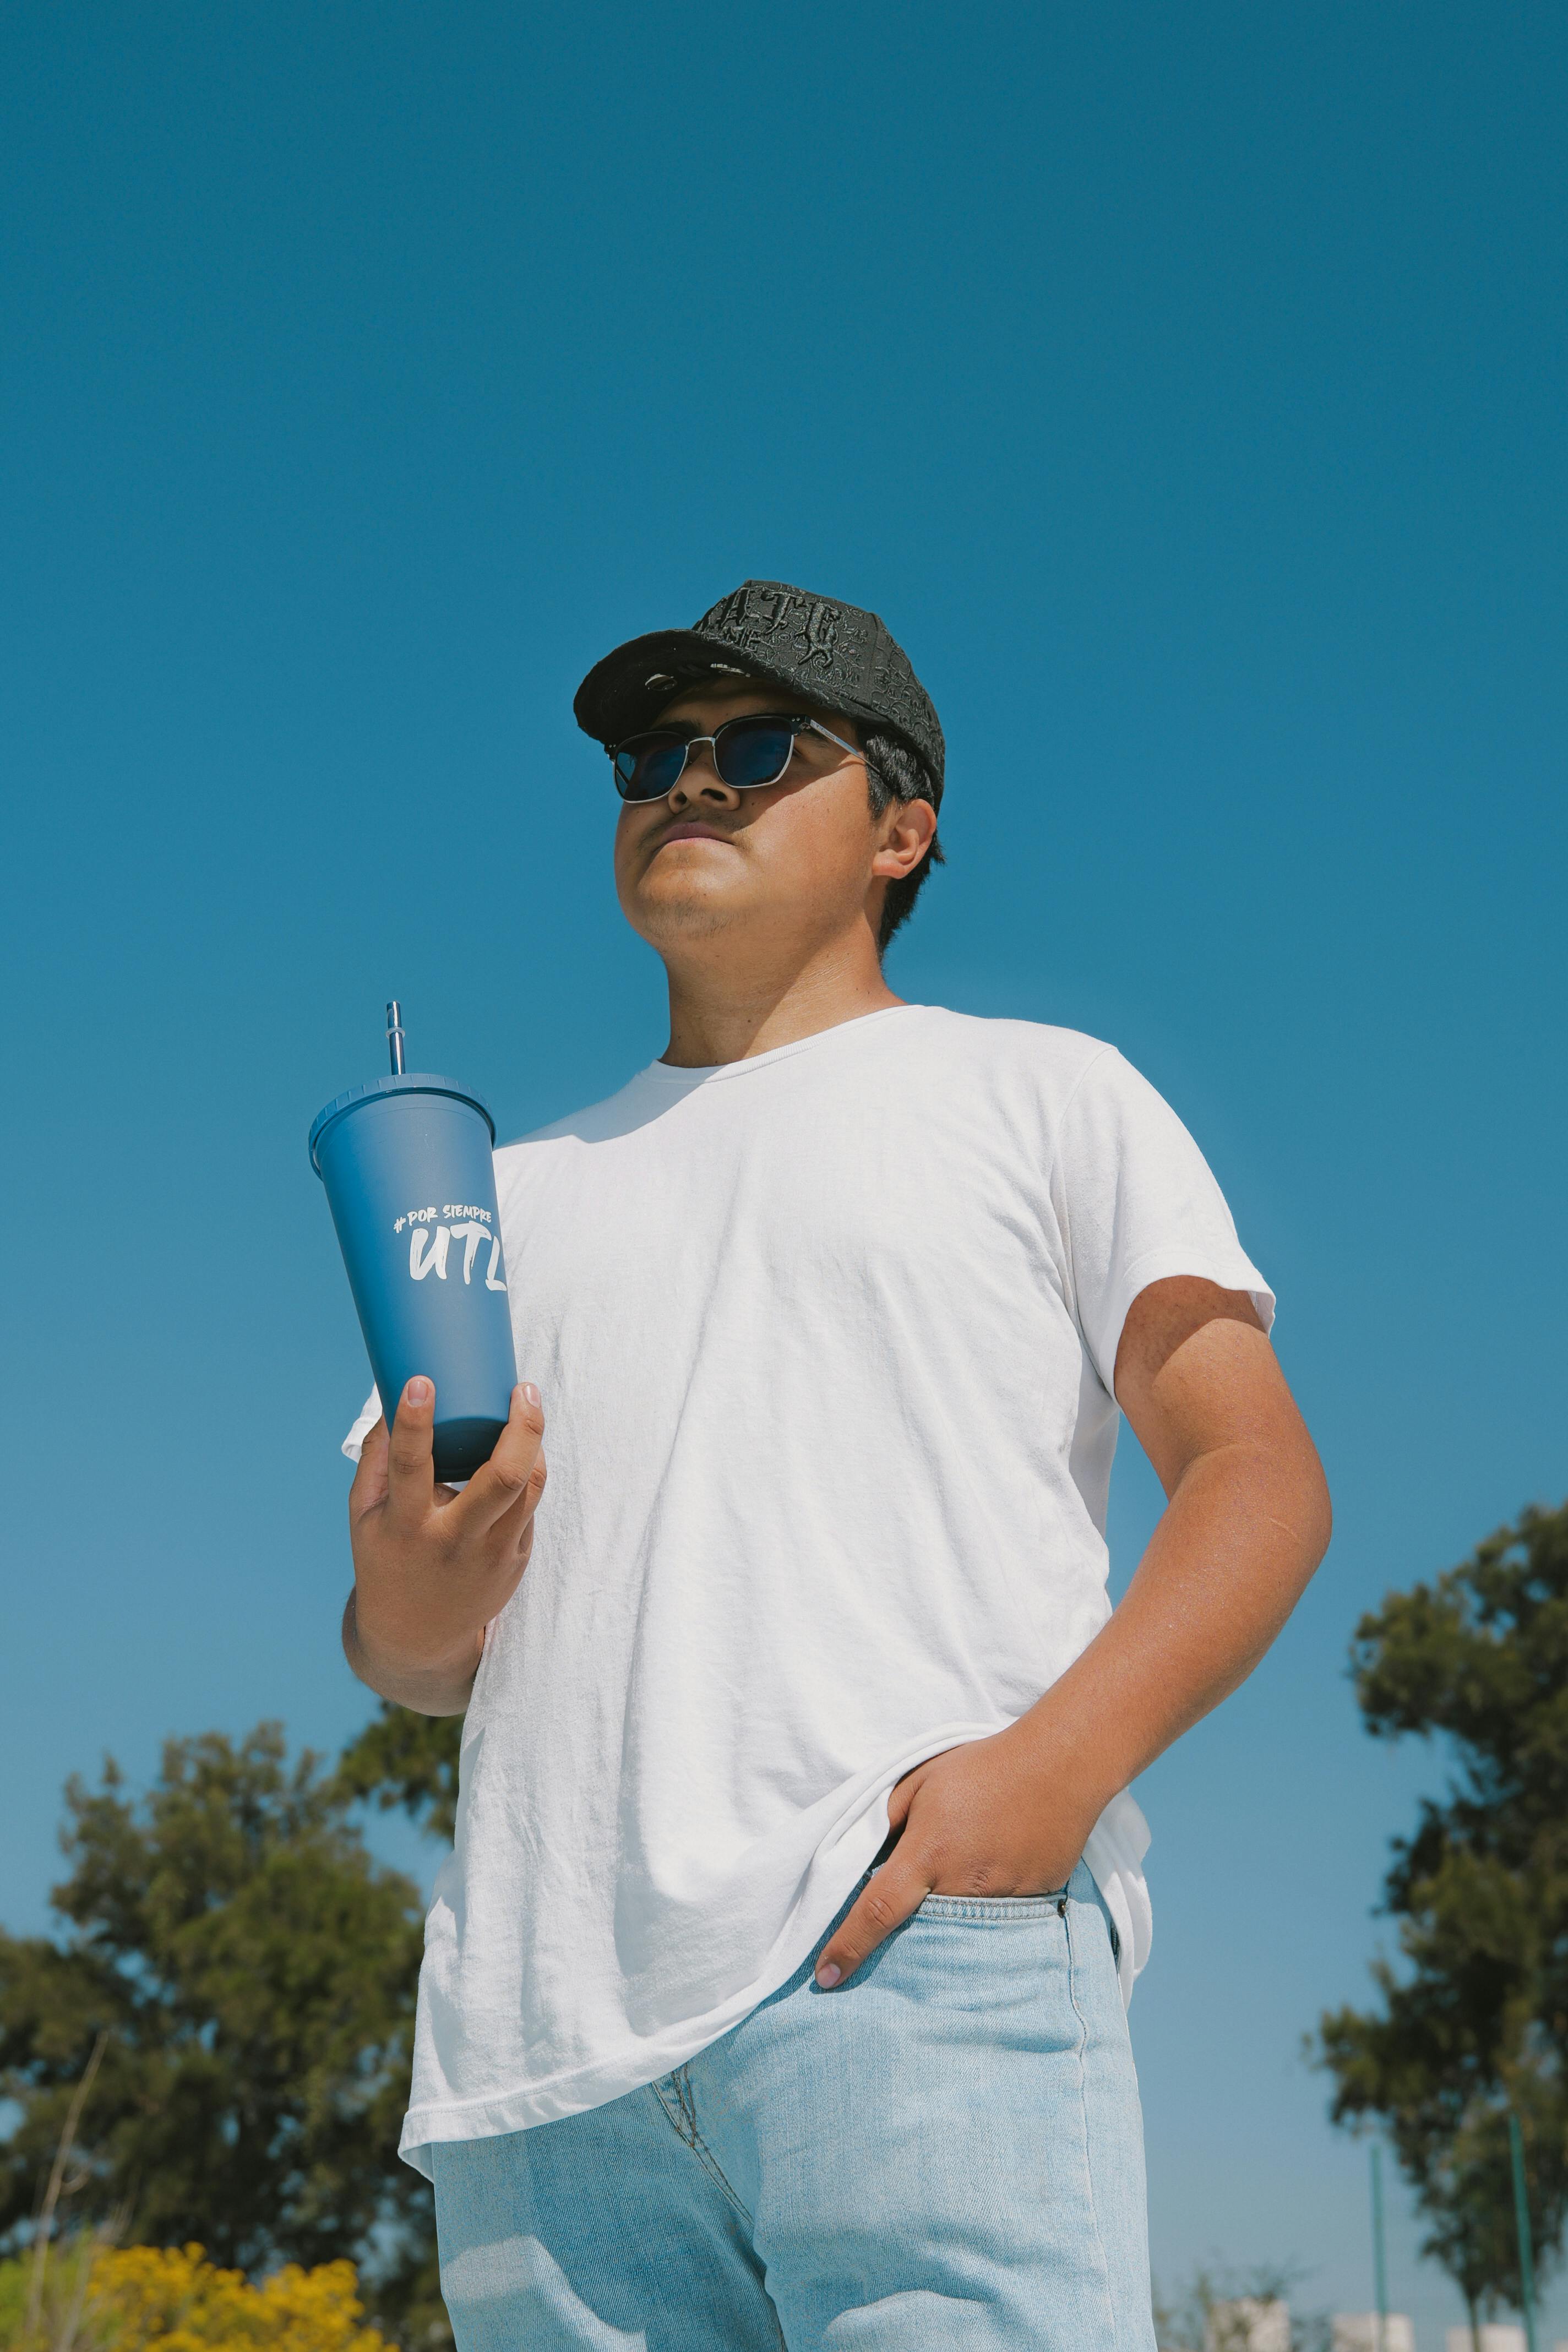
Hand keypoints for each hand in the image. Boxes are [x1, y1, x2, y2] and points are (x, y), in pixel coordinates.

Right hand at [344, 1376, 546, 1713]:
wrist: (416, 1637)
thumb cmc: (386, 1559)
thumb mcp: (364, 1516)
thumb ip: (376, 1459)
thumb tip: (391, 1398)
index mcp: (406, 1525)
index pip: (411, 1467)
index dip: (416, 1422)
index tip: (422, 1380)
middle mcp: (453, 1540)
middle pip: (505, 1478)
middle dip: (523, 1427)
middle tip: (524, 1389)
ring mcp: (491, 1553)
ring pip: (531, 1488)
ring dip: (535, 1443)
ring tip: (526, 1407)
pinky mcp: (516, 1560)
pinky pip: (530, 1506)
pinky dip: (529, 1472)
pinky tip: (521, 1451)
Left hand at [814, 1726, 1097, 1987]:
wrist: (1059, 1765)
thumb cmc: (982, 1767)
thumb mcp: (920, 1781)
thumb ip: (887, 1819)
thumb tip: (865, 1855)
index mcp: (927, 1853)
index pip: (877, 1911)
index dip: (847, 1947)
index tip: (826, 1978)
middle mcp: (961, 1884)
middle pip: (920, 1930)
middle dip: (904, 1941)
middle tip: (899, 1932)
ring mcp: (1001, 1899)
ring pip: (961, 1930)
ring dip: (951, 1921)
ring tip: (963, 1885)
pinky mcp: (1033, 1903)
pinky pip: (999, 1922)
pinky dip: (989, 1911)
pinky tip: (998, 1877)